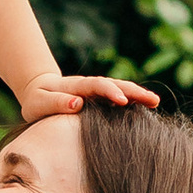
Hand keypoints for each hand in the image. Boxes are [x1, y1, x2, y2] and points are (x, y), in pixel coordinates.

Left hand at [15, 71, 161, 114]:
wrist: (38, 90)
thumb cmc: (37, 100)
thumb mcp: (39, 103)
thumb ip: (55, 103)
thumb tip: (77, 104)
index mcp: (76, 86)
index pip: (96, 86)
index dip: (110, 92)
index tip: (122, 101)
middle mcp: (90, 86)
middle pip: (115, 85)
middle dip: (134, 91)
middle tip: (154, 100)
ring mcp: (97, 91)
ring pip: (120, 89)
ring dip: (138, 94)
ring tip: (155, 102)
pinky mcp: (100, 98)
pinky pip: (119, 97)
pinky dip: (133, 100)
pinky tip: (147, 107)